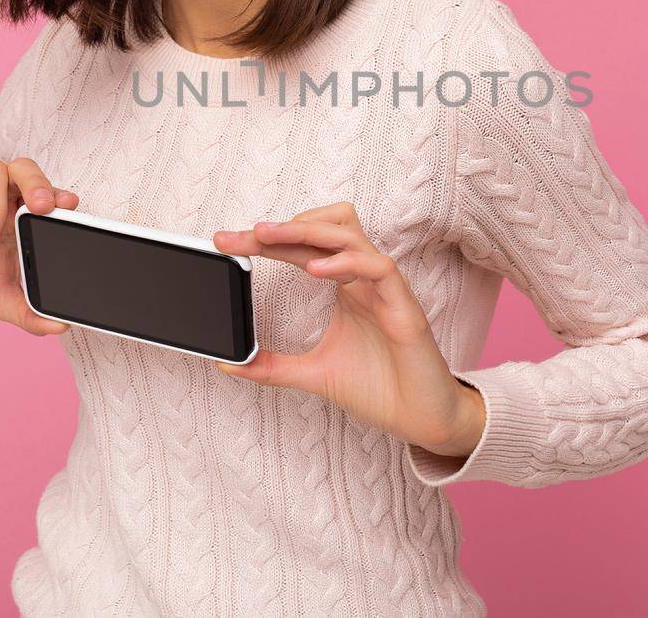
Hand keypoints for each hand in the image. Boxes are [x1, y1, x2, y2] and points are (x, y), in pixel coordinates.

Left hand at [212, 202, 487, 459]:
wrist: (422, 419)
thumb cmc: (379, 389)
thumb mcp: (313, 374)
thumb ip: (272, 367)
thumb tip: (228, 362)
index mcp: (344, 287)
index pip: (301, 248)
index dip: (264, 241)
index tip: (225, 242)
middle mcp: (363, 279)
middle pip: (324, 228)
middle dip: (281, 226)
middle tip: (243, 234)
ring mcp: (385, 288)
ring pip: (351, 235)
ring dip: (308, 230)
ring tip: (268, 236)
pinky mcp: (404, 306)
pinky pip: (378, 267)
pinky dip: (345, 263)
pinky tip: (315, 270)